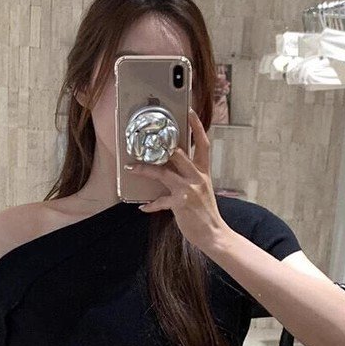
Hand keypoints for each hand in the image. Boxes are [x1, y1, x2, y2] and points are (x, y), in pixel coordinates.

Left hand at [126, 107, 228, 250]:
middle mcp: (197, 177)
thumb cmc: (206, 213)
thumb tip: (170, 169)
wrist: (214, 234)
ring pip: (163, 172)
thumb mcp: (202, 190)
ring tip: (131, 167)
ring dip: (144, 169)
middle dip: (162, 145)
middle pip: (179, 153)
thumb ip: (189, 177)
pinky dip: (150, 204)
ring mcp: (188, 189)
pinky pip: (160, 201)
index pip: (203, 144)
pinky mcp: (180, 203)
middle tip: (147, 138)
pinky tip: (143, 207)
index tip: (189, 111)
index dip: (196, 127)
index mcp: (204, 172)